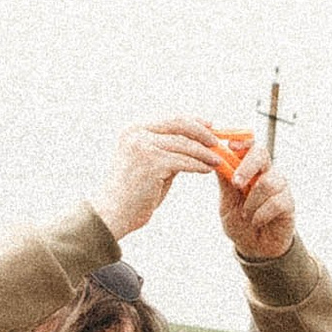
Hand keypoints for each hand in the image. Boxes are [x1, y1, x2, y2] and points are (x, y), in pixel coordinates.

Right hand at [95, 123, 222, 241]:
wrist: (113, 213)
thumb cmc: (133, 193)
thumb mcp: (150, 164)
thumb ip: (168, 151)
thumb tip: (195, 145)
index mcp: (134, 130)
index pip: (171, 119)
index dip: (194, 122)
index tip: (211, 127)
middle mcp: (137, 133)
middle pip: (179, 125)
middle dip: (202, 133)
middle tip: (217, 143)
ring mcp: (143, 146)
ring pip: (184, 145)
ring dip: (204, 153)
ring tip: (217, 160)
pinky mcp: (151, 162)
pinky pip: (184, 161)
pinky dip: (198, 165)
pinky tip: (207, 170)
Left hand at [218, 150, 295, 259]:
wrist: (254, 247)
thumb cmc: (240, 222)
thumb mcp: (226, 201)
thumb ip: (224, 181)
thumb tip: (215, 157)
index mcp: (250, 169)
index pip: (249, 145)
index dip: (242, 141)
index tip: (231, 146)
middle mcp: (266, 173)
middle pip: (261, 154)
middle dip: (247, 167)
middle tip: (236, 184)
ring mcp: (280, 187)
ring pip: (267, 182)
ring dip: (251, 201)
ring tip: (246, 214)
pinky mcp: (288, 203)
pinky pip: (276, 202)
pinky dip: (261, 214)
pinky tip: (256, 221)